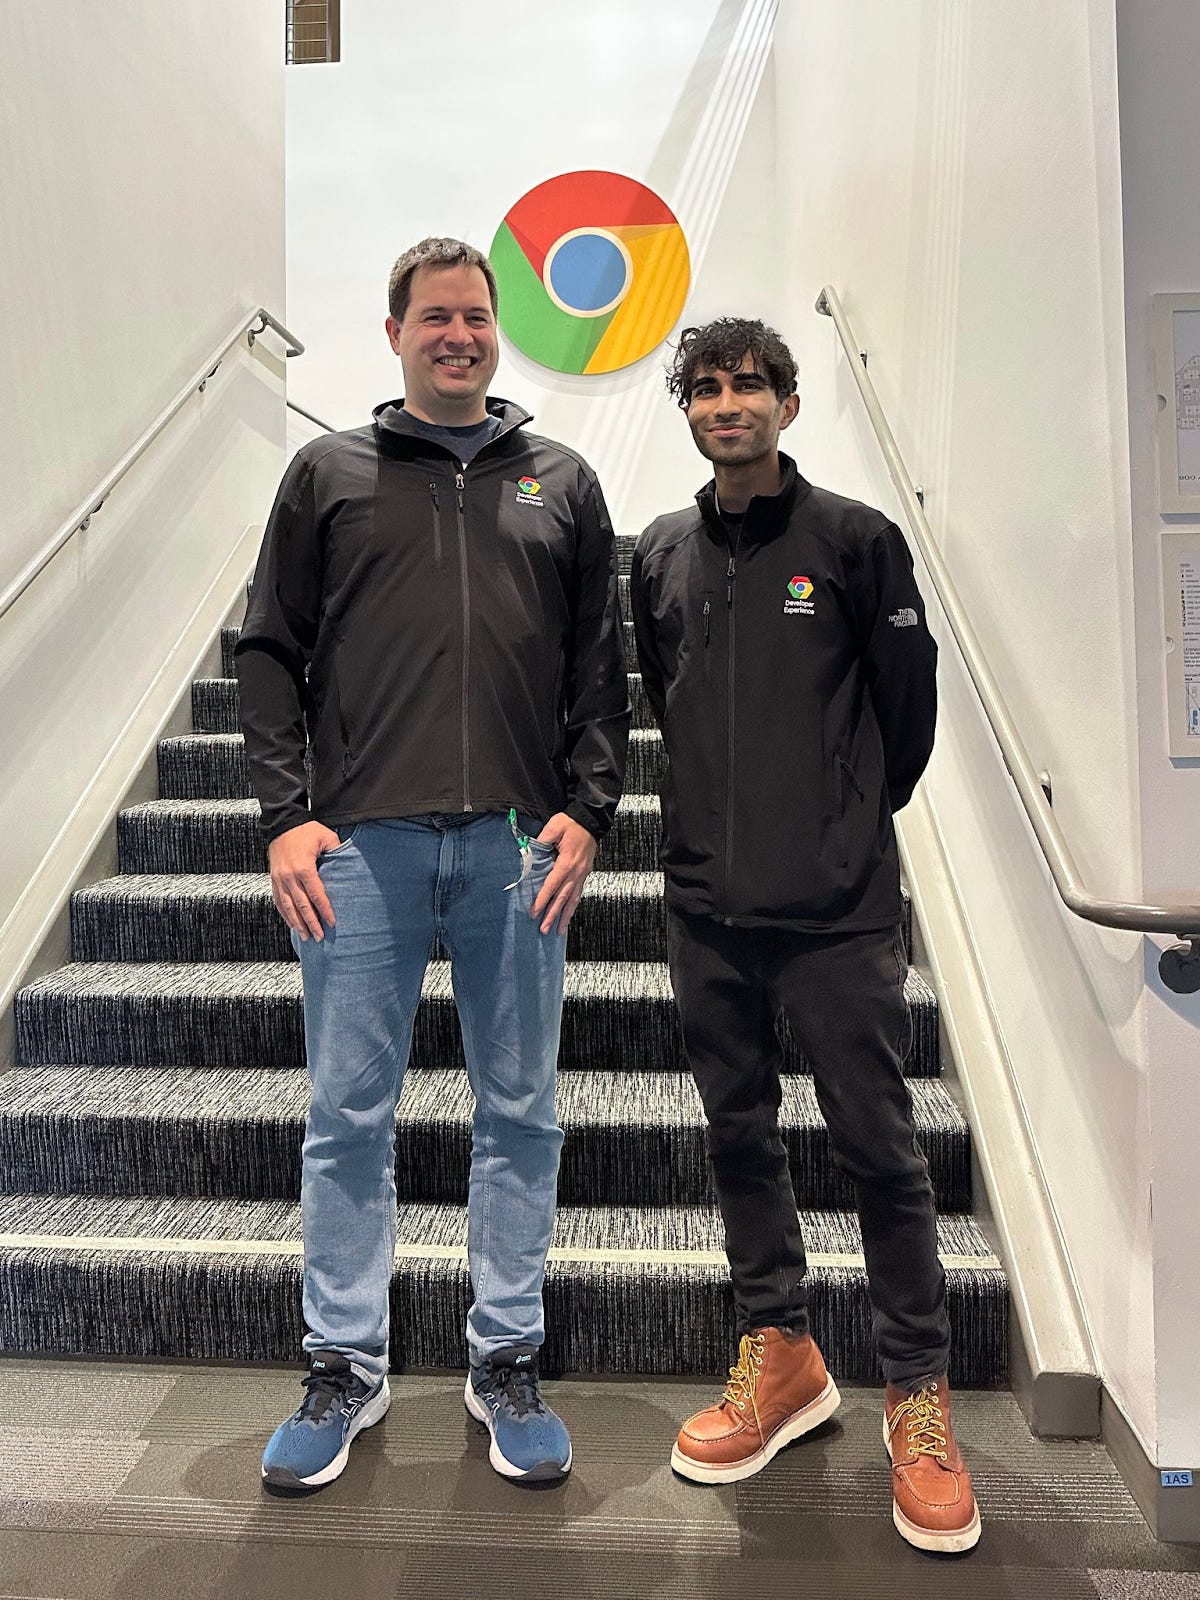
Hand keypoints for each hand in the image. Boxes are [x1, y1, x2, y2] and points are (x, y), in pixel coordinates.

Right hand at [268, 821, 340, 940]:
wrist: (282, 824)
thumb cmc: (306, 830)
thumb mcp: (326, 837)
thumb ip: (337, 852)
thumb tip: (349, 867)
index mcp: (304, 867)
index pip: (316, 894)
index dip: (325, 910)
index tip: (332, 923)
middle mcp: (289, 875)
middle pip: (301, 905)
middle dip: (311, 923)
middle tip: (320, 937)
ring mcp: (279, 878)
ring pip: (288, 906)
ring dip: (297, 923)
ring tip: (306, 936)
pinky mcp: (273, 879)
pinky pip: (278, 901)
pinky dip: (285, 914)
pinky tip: (292, 924)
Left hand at [530, 813, 597, 935]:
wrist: (591, 820)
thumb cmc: (571, 823)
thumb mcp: (554, 827)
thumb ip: (541, 841)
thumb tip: (529, 853)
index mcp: (566, 862)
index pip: (552, 885)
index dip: (542, 900)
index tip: (534, 912)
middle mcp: (576, 872)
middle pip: (563, 898)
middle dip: (553, 915)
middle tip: (544, 930)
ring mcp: (582, 874)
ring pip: (573, 899)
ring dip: (565, 916)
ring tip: (559, 931)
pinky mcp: (585, 873)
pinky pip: (579, 893)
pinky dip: (573, 906)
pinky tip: (569, 914)